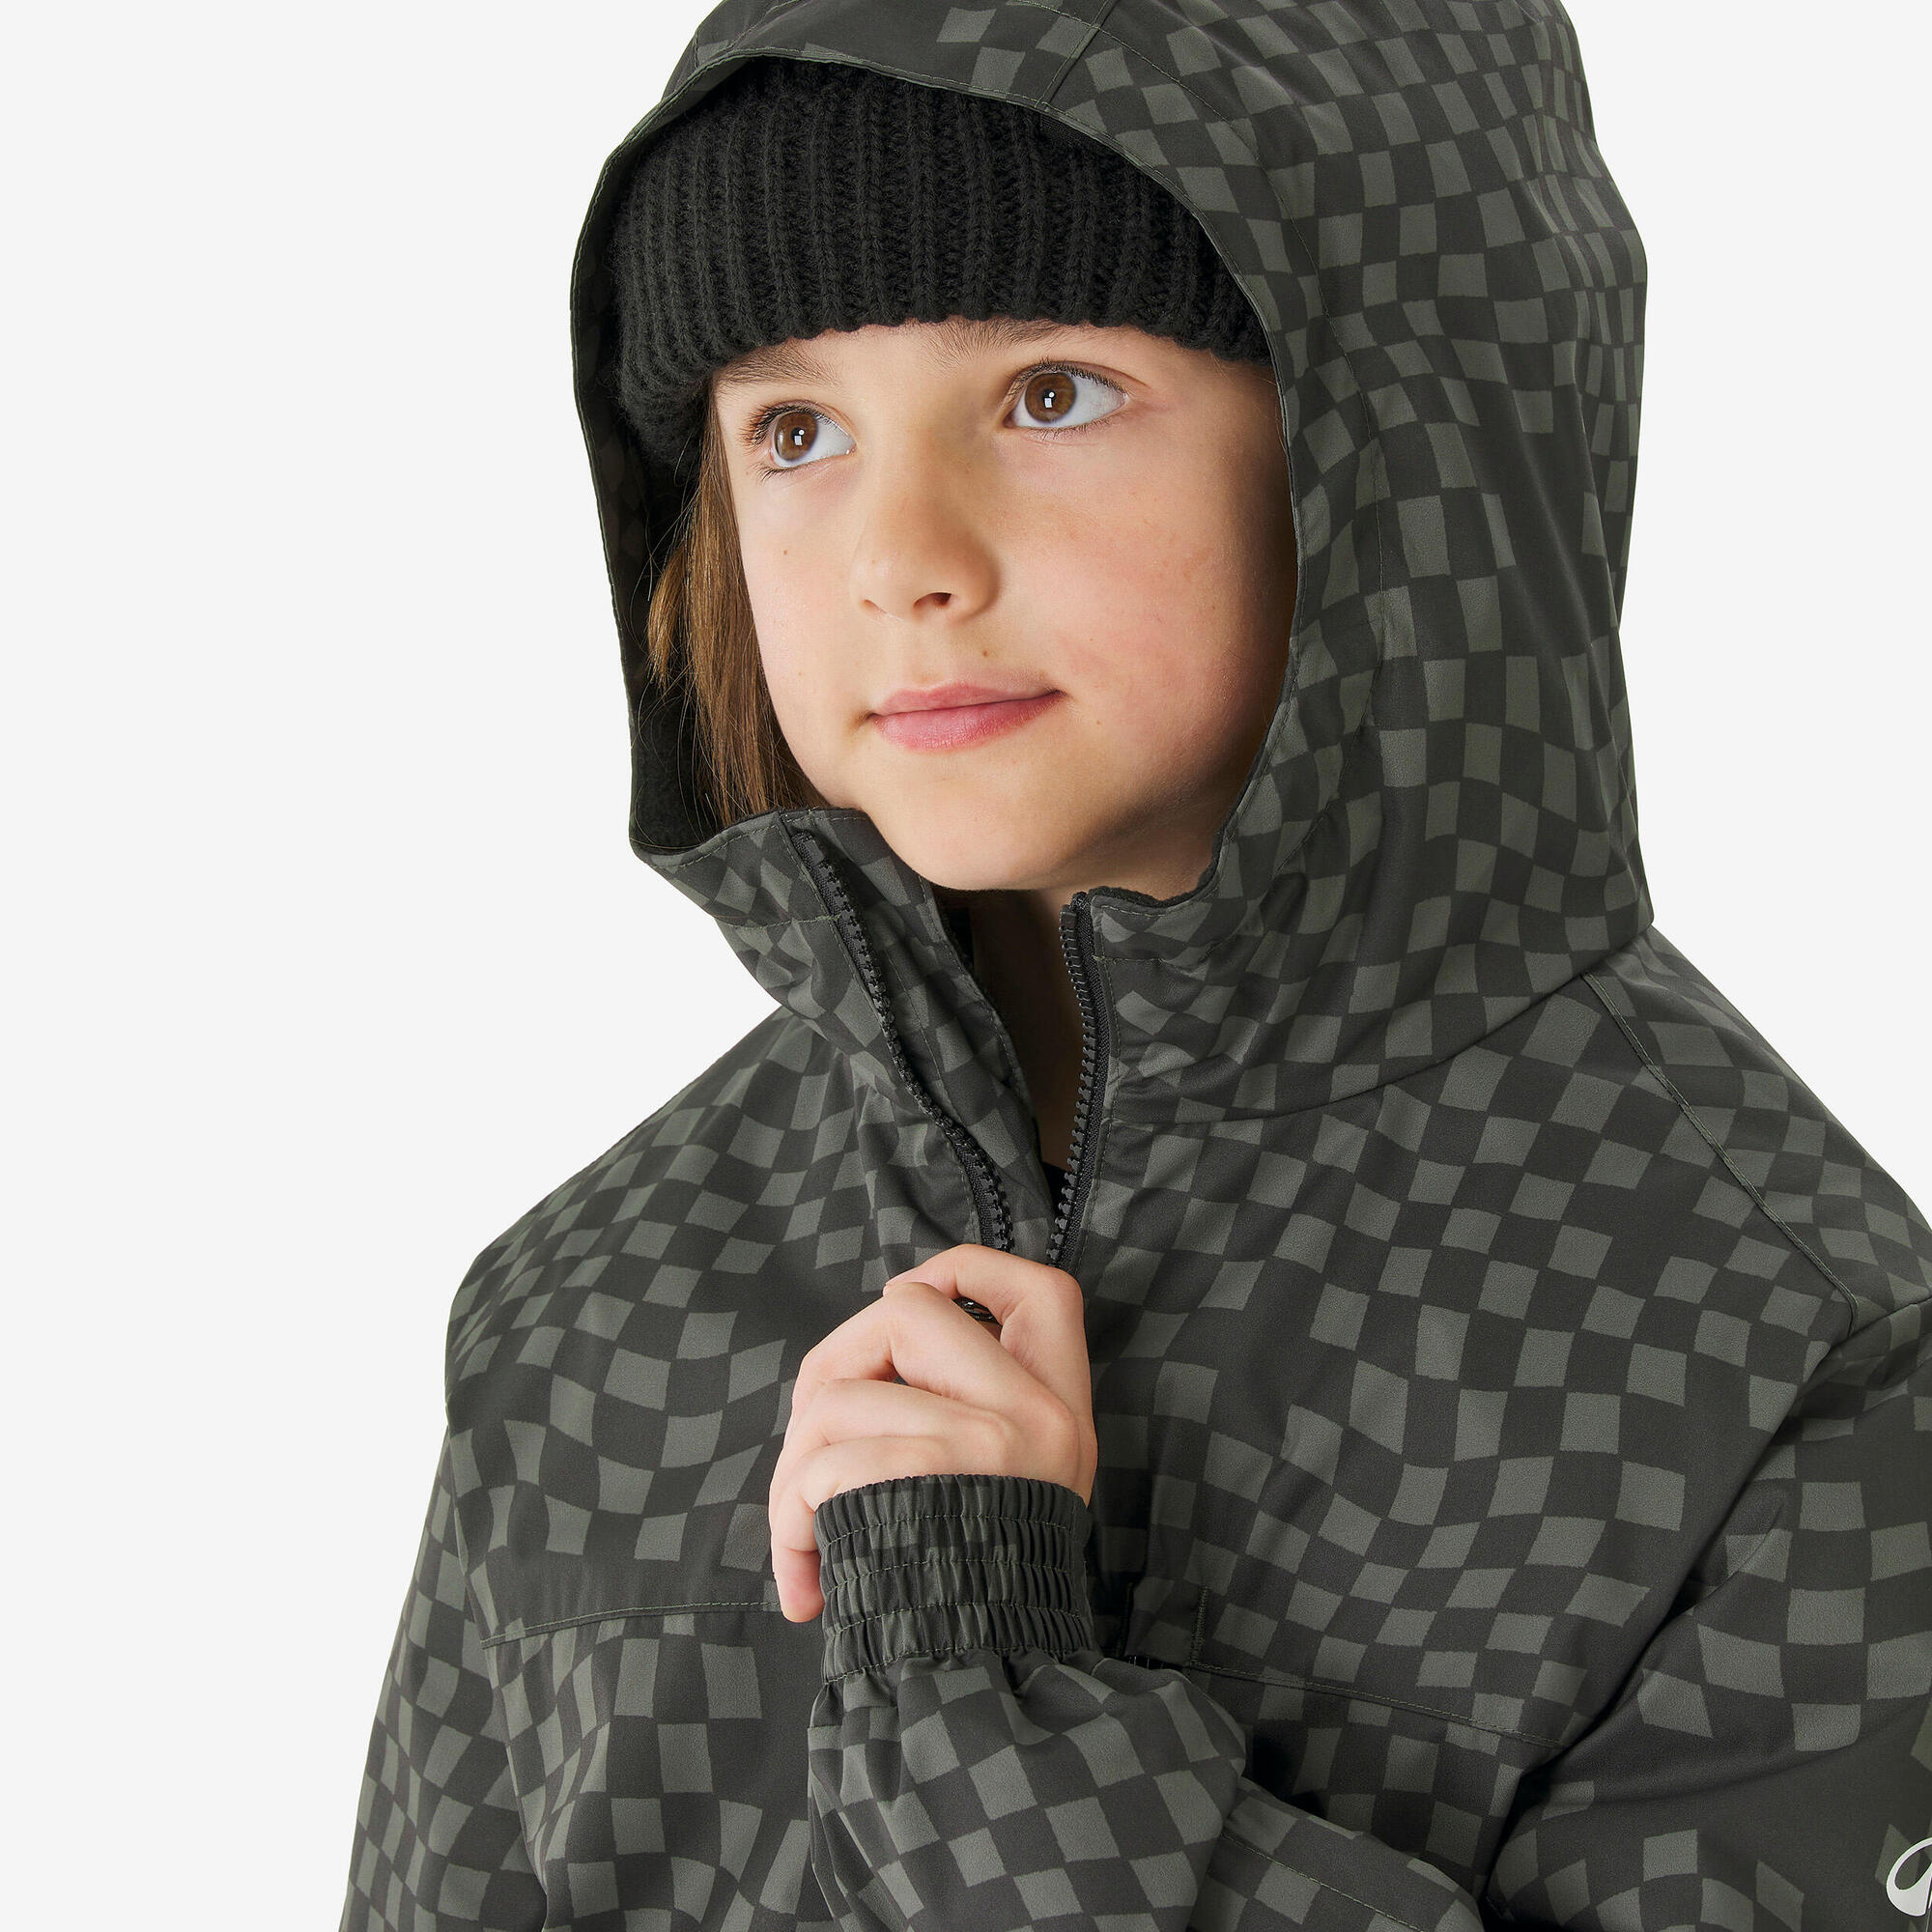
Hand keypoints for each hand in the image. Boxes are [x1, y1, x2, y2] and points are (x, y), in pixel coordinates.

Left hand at [767, 1244, 1097, 1621]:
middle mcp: (1038, 1415)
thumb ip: (965, 1415)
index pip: (1042, 1288)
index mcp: (1059, 1413)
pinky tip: (804, 1581)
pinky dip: (787, 1520)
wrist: (986, 1696)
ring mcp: (991, 1440)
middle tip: (814, 1450)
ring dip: (792, 1467)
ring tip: (802, 1535)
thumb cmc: (969, 1595)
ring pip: (840, 1388)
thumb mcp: (1009, 1496)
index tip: (911, 1305)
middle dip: (831, 1367)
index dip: (964, 1272)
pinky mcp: (933, 1473)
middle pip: (906, 1309)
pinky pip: (822, 1459)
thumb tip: (864, 1354)